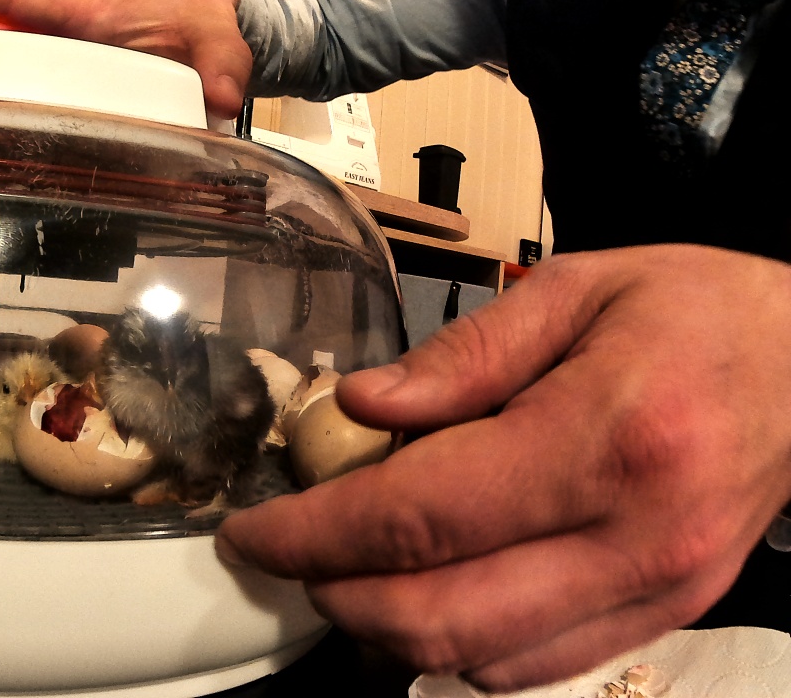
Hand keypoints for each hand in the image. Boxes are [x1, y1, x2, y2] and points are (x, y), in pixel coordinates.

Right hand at [0, 0, 251, 118]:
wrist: (210, 8)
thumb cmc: (203, 15)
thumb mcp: (219, 43)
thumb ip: (223, 72)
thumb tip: (223, 103)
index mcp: (89, 15)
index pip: (13, 0)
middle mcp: (69, 27)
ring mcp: (68, 45)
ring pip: (3, 49)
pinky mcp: (75, 62)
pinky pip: (27, 69)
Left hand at [215, 244, 790, 690]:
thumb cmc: (695, 310)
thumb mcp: (575, 289)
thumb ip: (461, 356)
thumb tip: (361, 408)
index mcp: (604, 437)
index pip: (421, 516)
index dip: (316, 535)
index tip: (252, 533)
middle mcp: (633, 536)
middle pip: (441, 614)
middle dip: (336, 596)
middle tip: (289, 553)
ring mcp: (654, 592)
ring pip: (480, 662)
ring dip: (387, 630)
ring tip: (348, 569)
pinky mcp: (663, 615)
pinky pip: (534, 669)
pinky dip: (457, 648)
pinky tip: (429, 593)